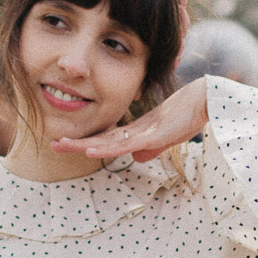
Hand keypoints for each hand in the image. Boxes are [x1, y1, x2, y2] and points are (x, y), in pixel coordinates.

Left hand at [53, 77, 207, 162]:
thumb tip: (136, 157)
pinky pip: (124, 143)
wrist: (204, 100)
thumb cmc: (188, 116)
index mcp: (136, 132)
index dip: (87, 144)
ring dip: (83, 145)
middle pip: (100, 139)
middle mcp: (134, 130)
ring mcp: (141, 132)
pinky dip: (105, 147)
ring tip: (61, 145)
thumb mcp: (166, 138)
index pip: (106, 140)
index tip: (67, 145)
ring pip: (106, 141)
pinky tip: (90, 150)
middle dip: (77, 143)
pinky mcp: (151, 134)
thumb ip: (150, 147)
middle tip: (53, 143)